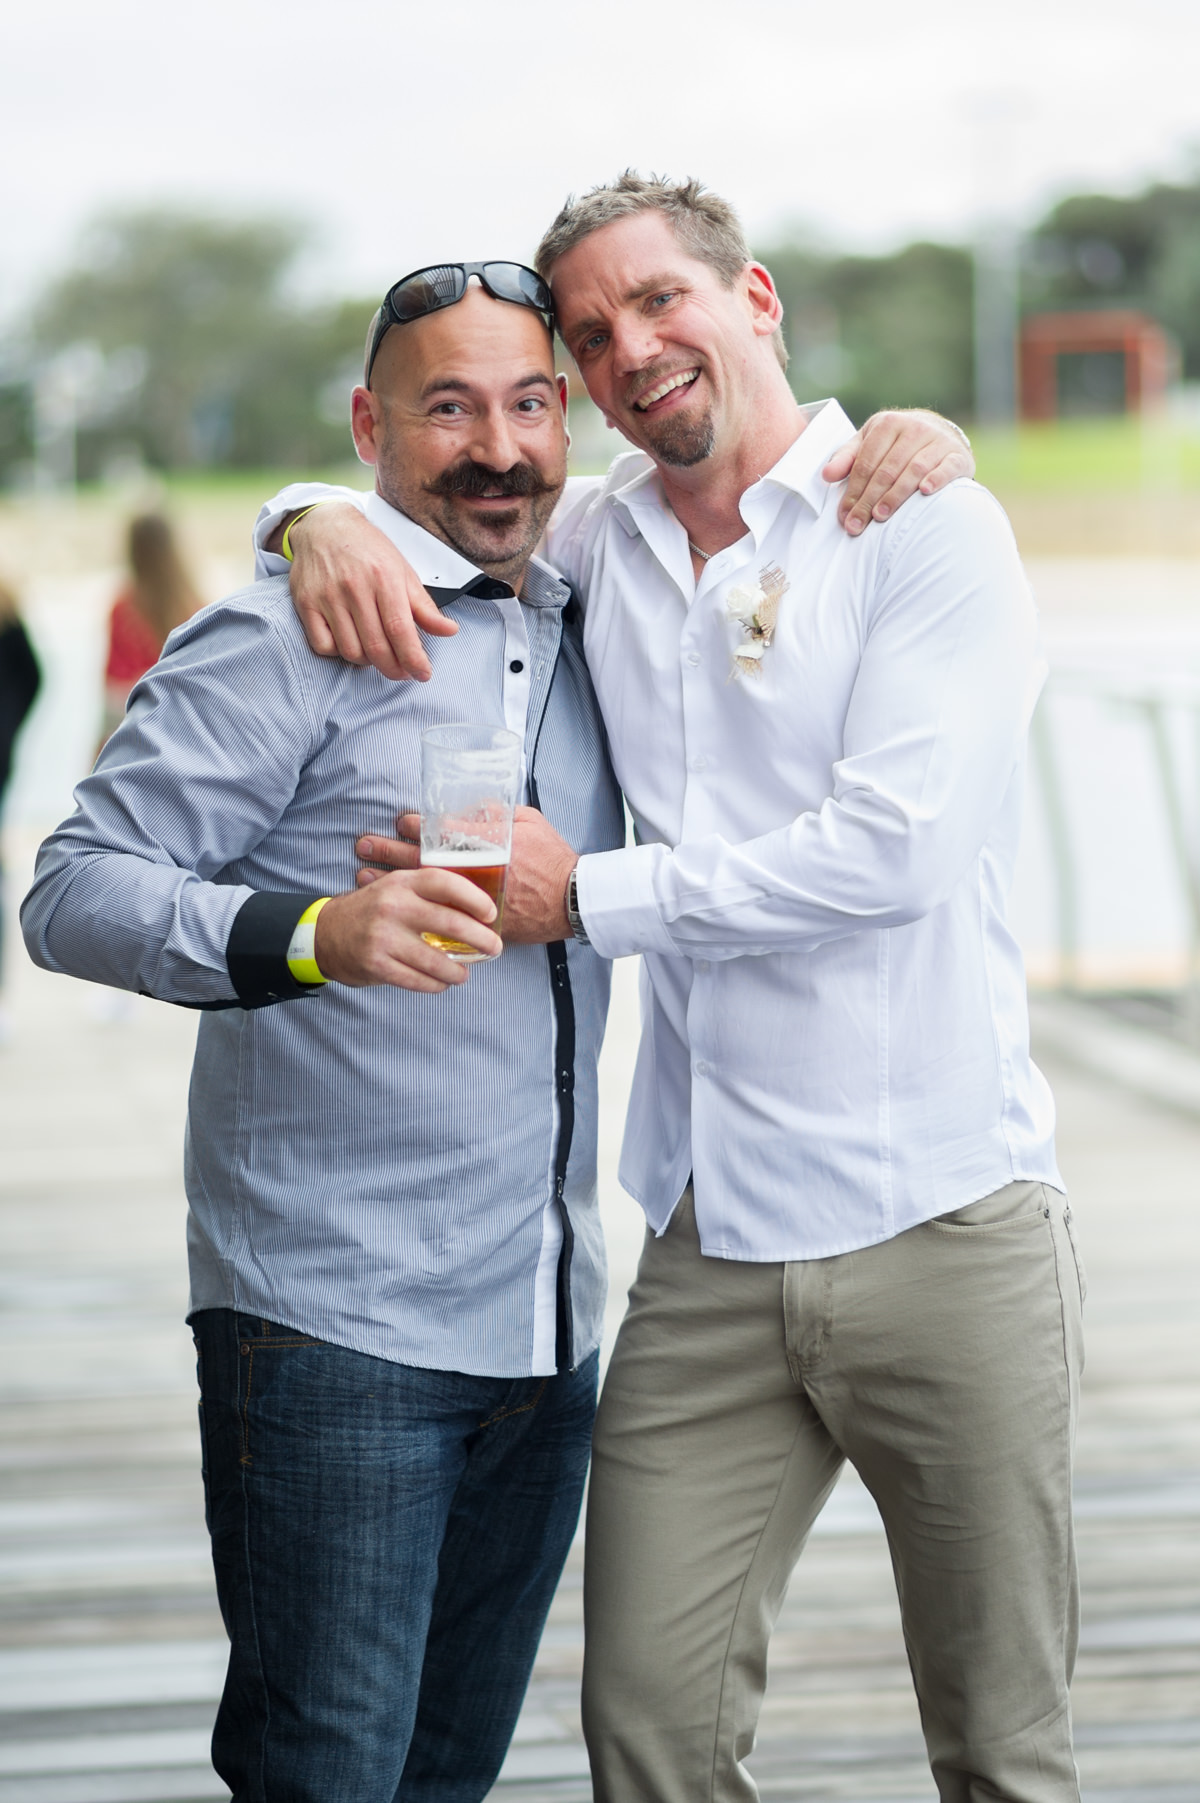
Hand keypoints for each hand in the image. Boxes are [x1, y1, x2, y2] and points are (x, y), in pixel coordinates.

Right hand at [282, 504, 457, 680]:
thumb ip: (424, 606)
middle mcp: (354, 587)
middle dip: (394, 668)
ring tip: (376, 652)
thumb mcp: (403, 572)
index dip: (413, 658)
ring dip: (367, 662)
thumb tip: (449, 631)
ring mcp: (327, 596)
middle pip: (376, 646)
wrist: (325, 526)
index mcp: (384, 578)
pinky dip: (338, 653)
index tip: (422, 673)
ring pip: (350, 651)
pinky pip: (323, 646)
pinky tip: (350, 642)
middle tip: (402, 672)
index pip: (400, 630)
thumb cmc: (367, 550)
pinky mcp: (306, 603)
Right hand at [313, 868, 501, 991]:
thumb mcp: (398, 889)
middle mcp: (394, 907)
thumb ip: (430, 893)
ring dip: (459, 971)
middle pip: (451, 924)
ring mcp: (384, 937)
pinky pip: (418, 980)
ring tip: (465, 973)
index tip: (492, 914)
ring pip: (437, 961)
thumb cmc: (374, 910)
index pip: (446, 883)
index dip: (475, 899)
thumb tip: (478, 910)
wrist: (326, 934)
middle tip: (495, 948)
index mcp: (403, 883)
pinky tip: (442, 983)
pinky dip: (436, 985)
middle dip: (482, 940)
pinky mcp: (376, 965)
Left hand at [358, 809, 577, 944]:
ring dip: (392, 881)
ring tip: (362, 876)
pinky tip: (393, 908)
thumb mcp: (530, 823)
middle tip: (363, 845)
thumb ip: (499, 813)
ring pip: (423, 889)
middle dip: (390, 852)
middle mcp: (474, 872)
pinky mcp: (476, 921)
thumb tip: (475, 806)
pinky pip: (439, 916)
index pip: (442, 832)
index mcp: (487, 845)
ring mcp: (472, 899)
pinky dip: (414, 911)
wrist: (572, 899)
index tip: (398, 822)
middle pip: (423, 860)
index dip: (416, 826)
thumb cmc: (553, 858)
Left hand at [822, 411, 974, 537]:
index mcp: (887, 424)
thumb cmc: (896, 443)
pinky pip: (947, 467)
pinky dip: (937, 478)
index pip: (866, 462)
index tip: (844, 516)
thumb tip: (826, 475)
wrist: (939, 431)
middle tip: (857, 525)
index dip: (853, 491)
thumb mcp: (869, 442)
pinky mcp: (957, 454)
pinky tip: (925, 492)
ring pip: (913, 469)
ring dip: (896, 494)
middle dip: (869, 500)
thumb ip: (847, 458)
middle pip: (886, 470)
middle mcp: (913, 428)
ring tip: (881, 516)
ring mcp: (937, 440)